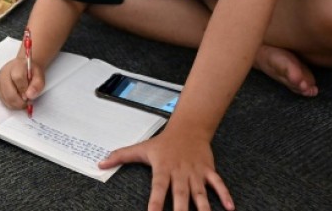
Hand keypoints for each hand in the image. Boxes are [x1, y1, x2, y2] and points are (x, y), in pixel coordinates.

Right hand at [0, 56, 44, 109]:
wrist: (24, 68)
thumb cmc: (31, 72)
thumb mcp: (40, 76)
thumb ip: (37, 85)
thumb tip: (29, 96)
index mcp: (17, 66)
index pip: (18, 79)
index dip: (24, 90)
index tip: (29, 96)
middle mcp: (5, 72)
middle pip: (8, 91)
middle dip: (19, 102)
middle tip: (26, 103)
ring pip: (5, 97)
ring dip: (15, 104)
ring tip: (23, 101)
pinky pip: (2, 99)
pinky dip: (10, 104)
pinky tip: (16, 101)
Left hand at [99, 128, 233, 210]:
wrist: (188, 128)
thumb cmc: (162, 143)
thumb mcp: (141, 148)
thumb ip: (120, 157)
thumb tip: (101, 163)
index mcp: (163, 169)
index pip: (158, 190)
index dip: (156, 203)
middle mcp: (180, 173)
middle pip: (181, 196)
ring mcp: (196, 173)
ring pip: (201, 193)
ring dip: (204, 208)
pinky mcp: (208, 171)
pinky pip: (218, 184)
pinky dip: (225, 195)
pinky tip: (230, 208)